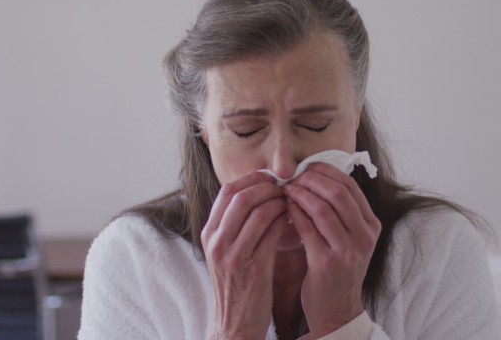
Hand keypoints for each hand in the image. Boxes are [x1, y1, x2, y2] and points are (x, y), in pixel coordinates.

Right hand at [201, 172, 289, 339]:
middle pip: (241, 196)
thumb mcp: (225, 252)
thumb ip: (234, 225)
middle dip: (267, 187)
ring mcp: (233, 255)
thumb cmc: (236, 284)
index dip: (251, 179)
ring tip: (290, 202)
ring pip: (257, 211)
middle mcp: (217, 242)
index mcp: (209, 234)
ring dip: (278, 202)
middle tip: (284, 187)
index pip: (227, 191)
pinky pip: (271, 232)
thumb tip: (256, 193)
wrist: (235, 323)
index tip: (270, 178)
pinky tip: (292, 220)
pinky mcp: (253, 268)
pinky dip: (284, 220)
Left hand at [284, 163, 381, 338]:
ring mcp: (348, 250)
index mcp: (372, 225)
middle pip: (337, 193)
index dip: (326, 171)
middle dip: (311, 180)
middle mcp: (365, 236)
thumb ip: (341, 211)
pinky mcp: (327, 262)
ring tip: (286, 189)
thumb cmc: (337, 269)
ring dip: (300, 194)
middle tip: (293, 177)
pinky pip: (307, 228)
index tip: (307, 167)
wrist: (336, 310)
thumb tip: (317, 175)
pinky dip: (294, 212)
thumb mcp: (350, 238)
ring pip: (322, 208)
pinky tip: (285, 208)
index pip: (350, 185)